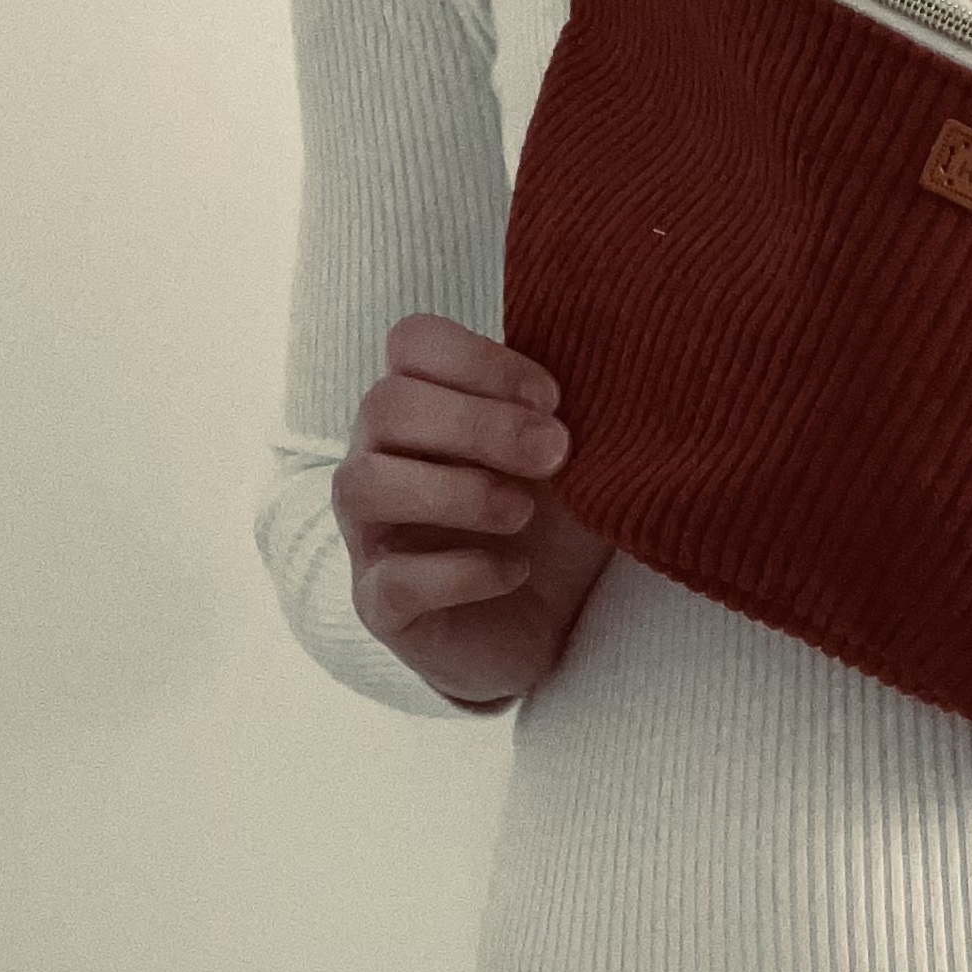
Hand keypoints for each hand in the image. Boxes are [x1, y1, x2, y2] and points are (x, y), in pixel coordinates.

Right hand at [333, 314, 614, 708]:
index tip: (552, 399)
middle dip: (477, 423)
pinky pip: (391, 582)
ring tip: (523, 512)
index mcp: (423, 407)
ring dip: (454, 490)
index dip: (479, 359)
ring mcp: (370, 534)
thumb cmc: (551, 528)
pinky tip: (514, 573)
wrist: (545, 629)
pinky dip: (459, 573)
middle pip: (385, 406)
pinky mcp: (381, 606)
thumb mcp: (573, 460)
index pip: (411, 342)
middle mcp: (380, 459)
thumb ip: (569, 413)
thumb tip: (609, 367)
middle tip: (555, 454)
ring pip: (362, 484)